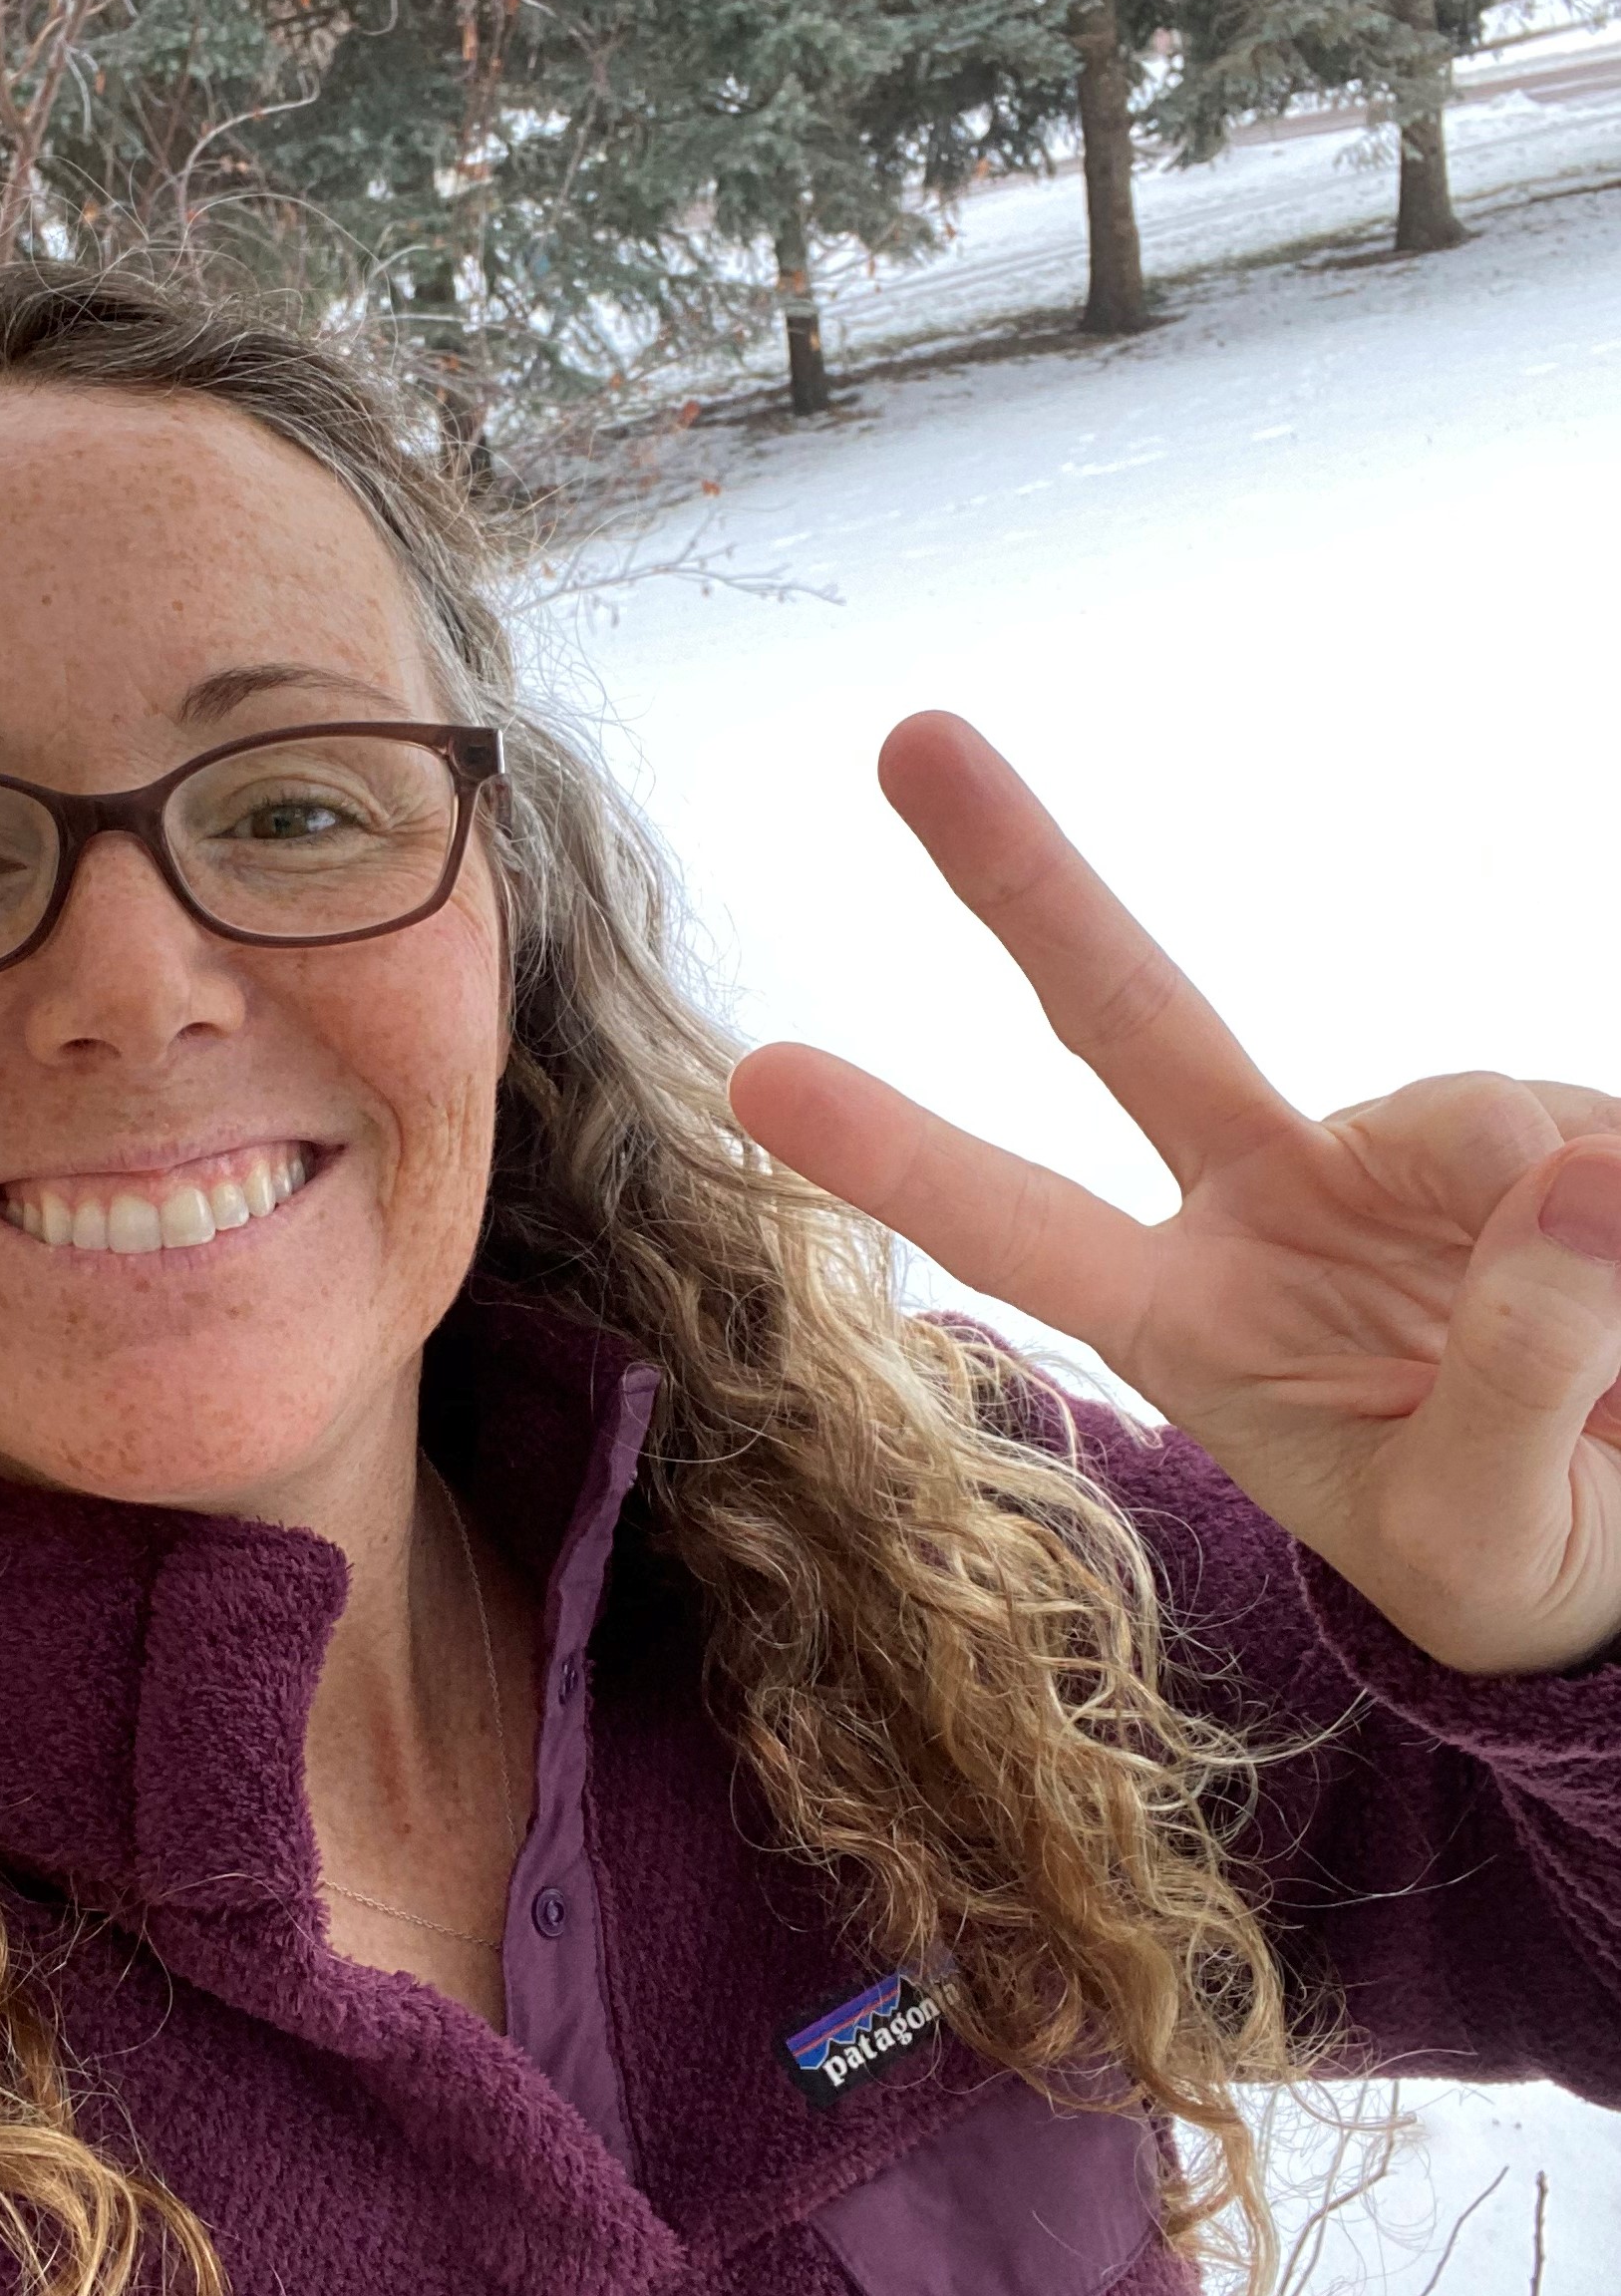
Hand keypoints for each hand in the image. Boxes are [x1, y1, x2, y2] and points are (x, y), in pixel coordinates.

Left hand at [728, 713, 1620, 1677]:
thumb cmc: (1516, 1559)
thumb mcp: (1485, 1537)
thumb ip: (1510, 1380)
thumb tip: (1565, 1183)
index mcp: (1191, 1326)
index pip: (1020, 1233)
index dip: (897, 1156)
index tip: (757, 1078)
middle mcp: (1265, 1207)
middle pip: (1131, 1017)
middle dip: (1022, 880)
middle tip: (908, 736)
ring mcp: (1394, 1153)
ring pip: (1478, 1125)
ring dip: (1568, 1227)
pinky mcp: (1532, 1124)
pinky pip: (1592, 1139)